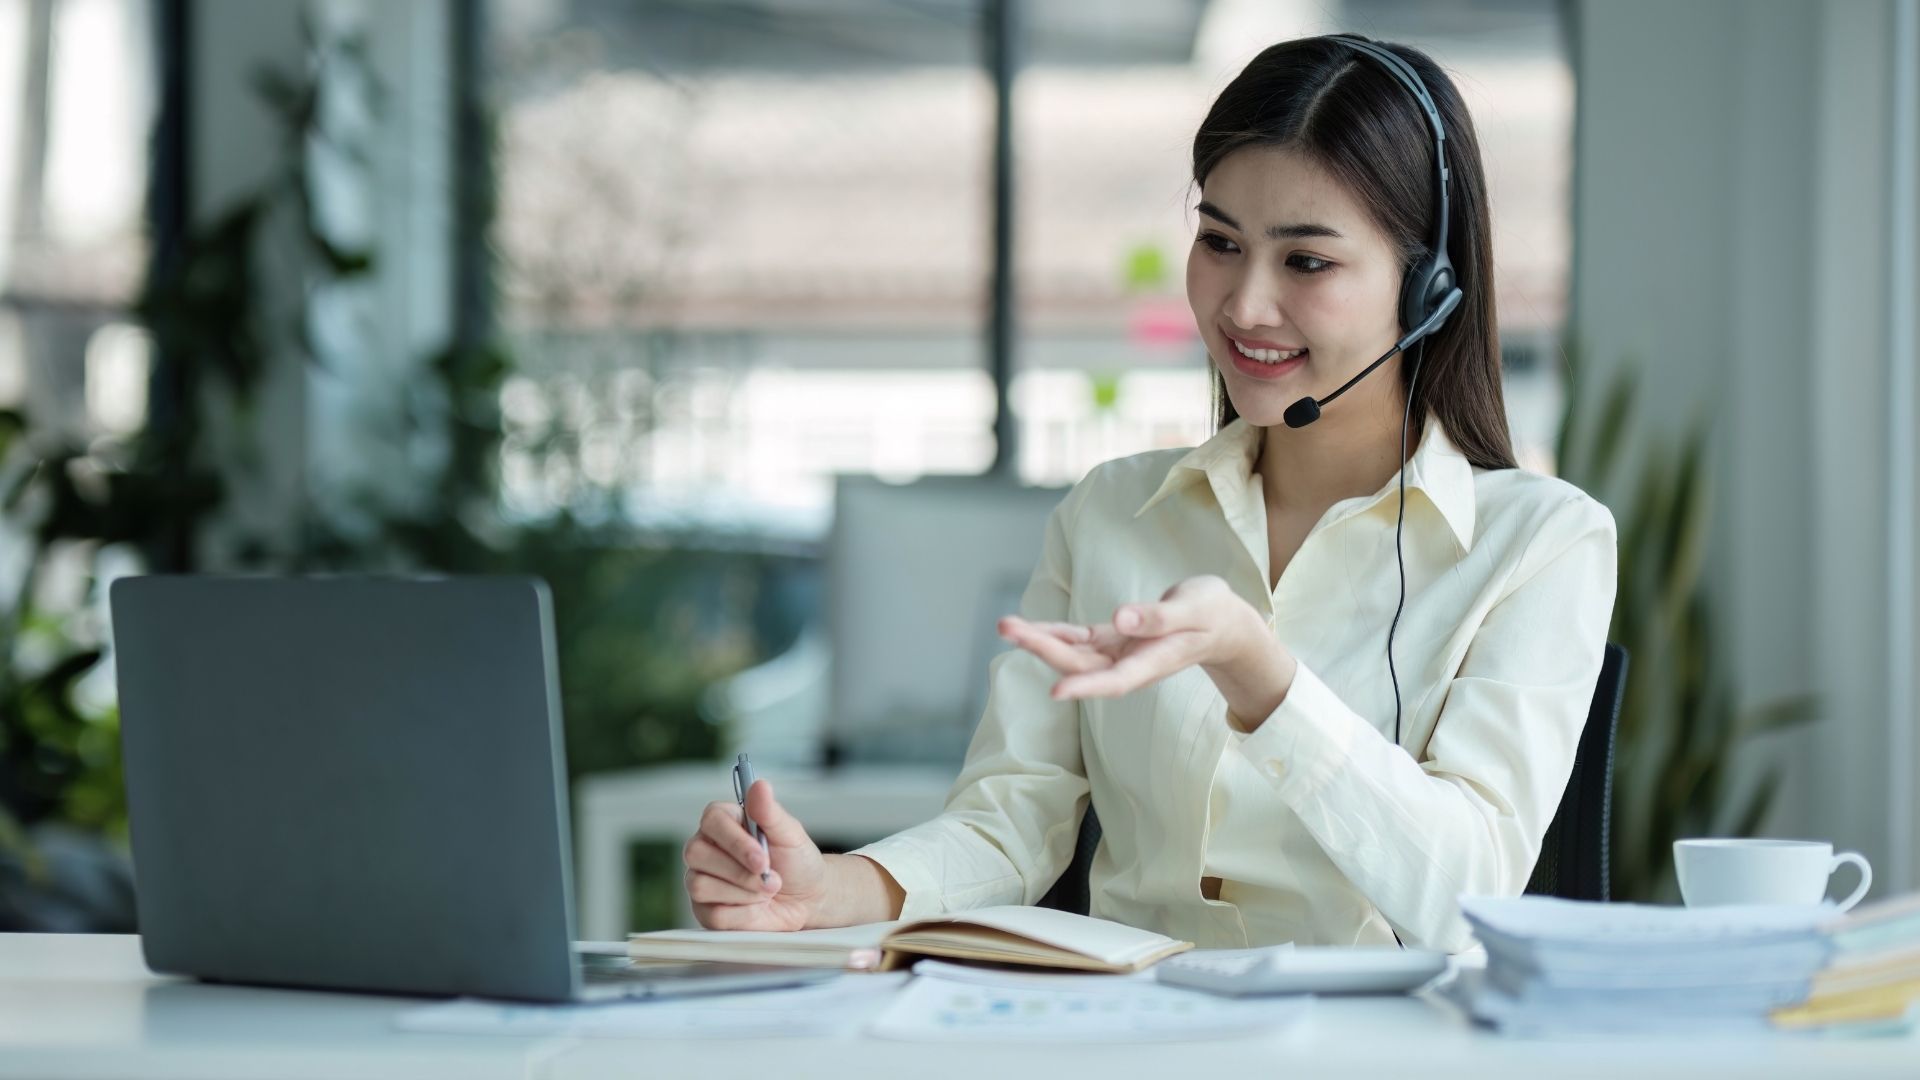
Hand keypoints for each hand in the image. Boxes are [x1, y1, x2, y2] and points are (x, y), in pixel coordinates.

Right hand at [683, 779, 827, 930]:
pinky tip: (757, 907)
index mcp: (723, 822)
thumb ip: (770, 812)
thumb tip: (759, 785)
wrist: (807, 899)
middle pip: (696, 854)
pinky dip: (743, 914)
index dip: (734, 841)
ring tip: (767, 891)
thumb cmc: (797, 861)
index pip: (711, 821)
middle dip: (739, 871)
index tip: (761, 858)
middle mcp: (706, 848)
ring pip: (701, 886)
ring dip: (744, 893)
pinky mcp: (705, 910)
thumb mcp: (790, 834)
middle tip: (771, 879)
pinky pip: (712, 914)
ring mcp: (701, 879)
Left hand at [998, 575, 1295, 722]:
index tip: (1056, 691)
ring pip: (1074, 654)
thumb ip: (1159, 617)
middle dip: (1043, 649)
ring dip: (1040, 641)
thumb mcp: (1195, 608)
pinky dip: (1056, 633)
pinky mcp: (1115, 640)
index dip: (1086, 686)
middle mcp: (1131, 663)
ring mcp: (1120, 653)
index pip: (1116, 679)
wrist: (1224, 624)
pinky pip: (1080, 639)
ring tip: (1006, 625)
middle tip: (1008, 628)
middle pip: (1081, 665)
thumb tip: (1120, 618)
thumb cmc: (1214, 613)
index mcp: (1154, 660)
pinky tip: (1030, 627)